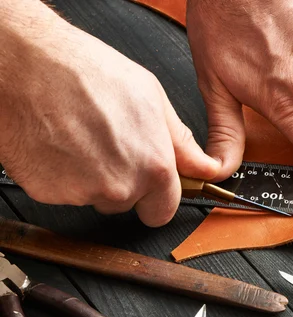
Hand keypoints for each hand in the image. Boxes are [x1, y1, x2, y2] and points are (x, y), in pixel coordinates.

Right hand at [0, 1, 218, 226]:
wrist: (25, 65)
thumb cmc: (85, 72)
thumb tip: (203, 166)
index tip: (152, 187)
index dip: (157, 198)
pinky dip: (63, 175)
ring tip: (82, 136)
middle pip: (128, 204)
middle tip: (110, 144)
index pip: (164, 212)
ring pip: (96, 198)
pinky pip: (65, 193)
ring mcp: (82, 193)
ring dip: (93, 178)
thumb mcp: (152, 98)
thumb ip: (181, 143)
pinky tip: (62, 142)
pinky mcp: (48, 193)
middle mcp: (120, 188)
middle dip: (124, 184)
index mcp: (153, 168)